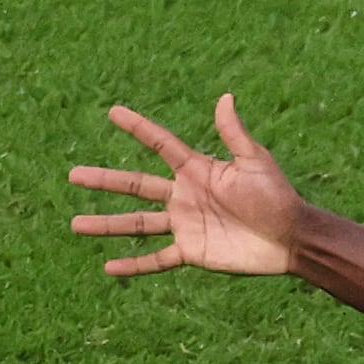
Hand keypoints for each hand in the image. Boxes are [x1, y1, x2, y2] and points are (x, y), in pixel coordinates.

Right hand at [67, 96, 304, 276]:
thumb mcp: (255, 162)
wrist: (290, 237)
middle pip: (135, 185)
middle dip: (104, 179)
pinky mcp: (190, 251)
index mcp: (196, 169)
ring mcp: (184, 224)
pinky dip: (133, 265)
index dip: (138, 128)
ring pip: (136, 223)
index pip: (160, 144)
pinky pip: (156, 259)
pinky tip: (108, 267)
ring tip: (75, 224)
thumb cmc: (276, 196)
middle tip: (72, 174)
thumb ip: (234, 134)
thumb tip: (225, 96)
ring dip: (106, 225)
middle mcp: (183, 194)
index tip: (112, 112)